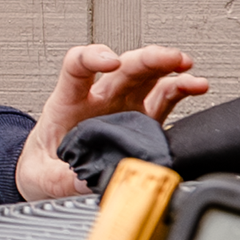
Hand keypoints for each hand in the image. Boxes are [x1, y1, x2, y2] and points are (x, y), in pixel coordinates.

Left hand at [14, 43, 209, 202]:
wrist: (49, 172)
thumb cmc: (44, 164)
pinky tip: (196, 86)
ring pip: (147, 76)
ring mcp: (123, 106)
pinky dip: (181, 89)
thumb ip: (63, 179)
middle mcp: (100, 98)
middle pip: (124, 66)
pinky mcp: (142, 120)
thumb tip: (86, 182)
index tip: (110, 61)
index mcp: (69, 102)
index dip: (93, 57)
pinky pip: (164, 99)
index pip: (77, 66)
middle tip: (170, 58)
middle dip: (148, 58)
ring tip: (188, 66)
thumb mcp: (43, 176)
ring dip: (168, 67)